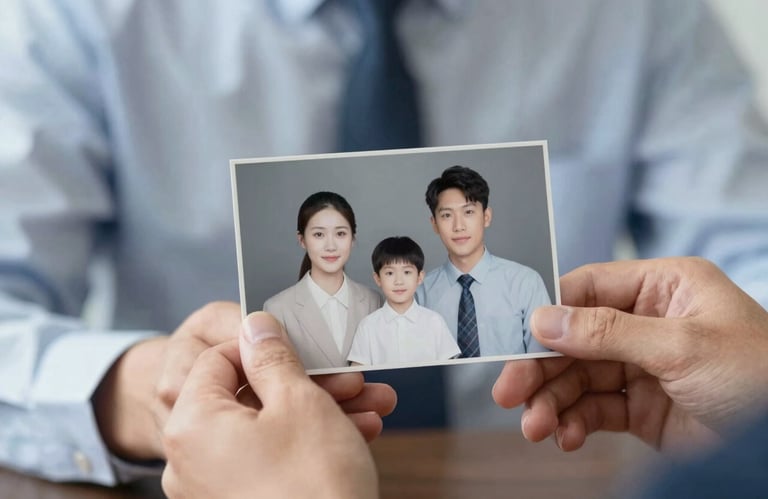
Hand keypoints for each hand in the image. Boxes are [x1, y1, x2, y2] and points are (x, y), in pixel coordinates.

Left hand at [94, 302, 396, 459]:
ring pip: (268, 428)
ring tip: (369, 406)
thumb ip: (273, 357)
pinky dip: (307, 444)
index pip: (217, 357)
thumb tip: (256, 327)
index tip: (301, 345)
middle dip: (307, 381)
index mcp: (192, 424)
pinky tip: (356, 434)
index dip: (264, 344)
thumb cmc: (314, 489)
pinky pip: (270, 459)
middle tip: (348, 378)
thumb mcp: (300, 403)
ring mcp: (214, 488)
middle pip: (248, 396)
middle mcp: (191, 460)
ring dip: (320, 412)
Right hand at [493, 258, 767, 452]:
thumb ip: (608, 331)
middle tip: (510, 390)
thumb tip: (545, 319)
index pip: (589, 290)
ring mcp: (645, 367)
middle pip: (576, 339)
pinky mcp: (644, 409)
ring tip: (536, 426)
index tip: (516, 337)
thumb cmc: (762, 376)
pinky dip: (576, 422)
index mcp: (664, 288)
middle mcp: (649, 324)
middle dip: (542, 368)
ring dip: (553, 401)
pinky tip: (566, 435)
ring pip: (580, 378)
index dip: (550, 312)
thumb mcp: (682, 346)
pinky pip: (596, 410)